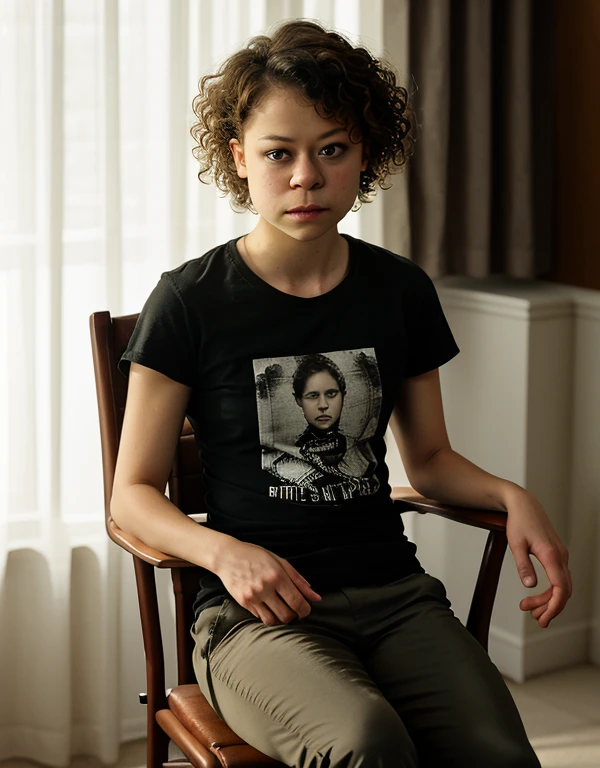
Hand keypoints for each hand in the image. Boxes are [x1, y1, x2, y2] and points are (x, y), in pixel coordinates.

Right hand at [214, 539, 321, 625]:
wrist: (227, 556)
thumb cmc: (255, 556)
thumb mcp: (280, 562)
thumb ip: (298, 580)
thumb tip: (316, 597)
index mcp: (277, 576)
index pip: (296, 602)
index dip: (305, 610)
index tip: (306, 610)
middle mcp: (264, 588)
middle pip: (286, 616)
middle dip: (294, 616)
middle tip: (294, 610)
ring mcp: (252, 597)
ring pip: (272, 621)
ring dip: (280, 619)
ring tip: (281, 609)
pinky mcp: (243, 603)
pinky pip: (260, 617)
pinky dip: (267, 615)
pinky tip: (268, 605)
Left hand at [505, 489, 571, 627]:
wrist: (524, 504)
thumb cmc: (519, 521)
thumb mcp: (515, 544)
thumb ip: (523, 565)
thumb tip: (529, 586)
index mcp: (551, 555)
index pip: (560, 588)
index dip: (554, 606)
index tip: (544, 618)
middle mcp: (560, 556)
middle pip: (563, 590)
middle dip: (550, 607)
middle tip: (532, 616)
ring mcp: (560, 555)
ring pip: (562, 585)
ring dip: (548, 600)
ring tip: (529, 608)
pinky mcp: (556, 554)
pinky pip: (559, 577)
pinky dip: (550, 590)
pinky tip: (537, 595)